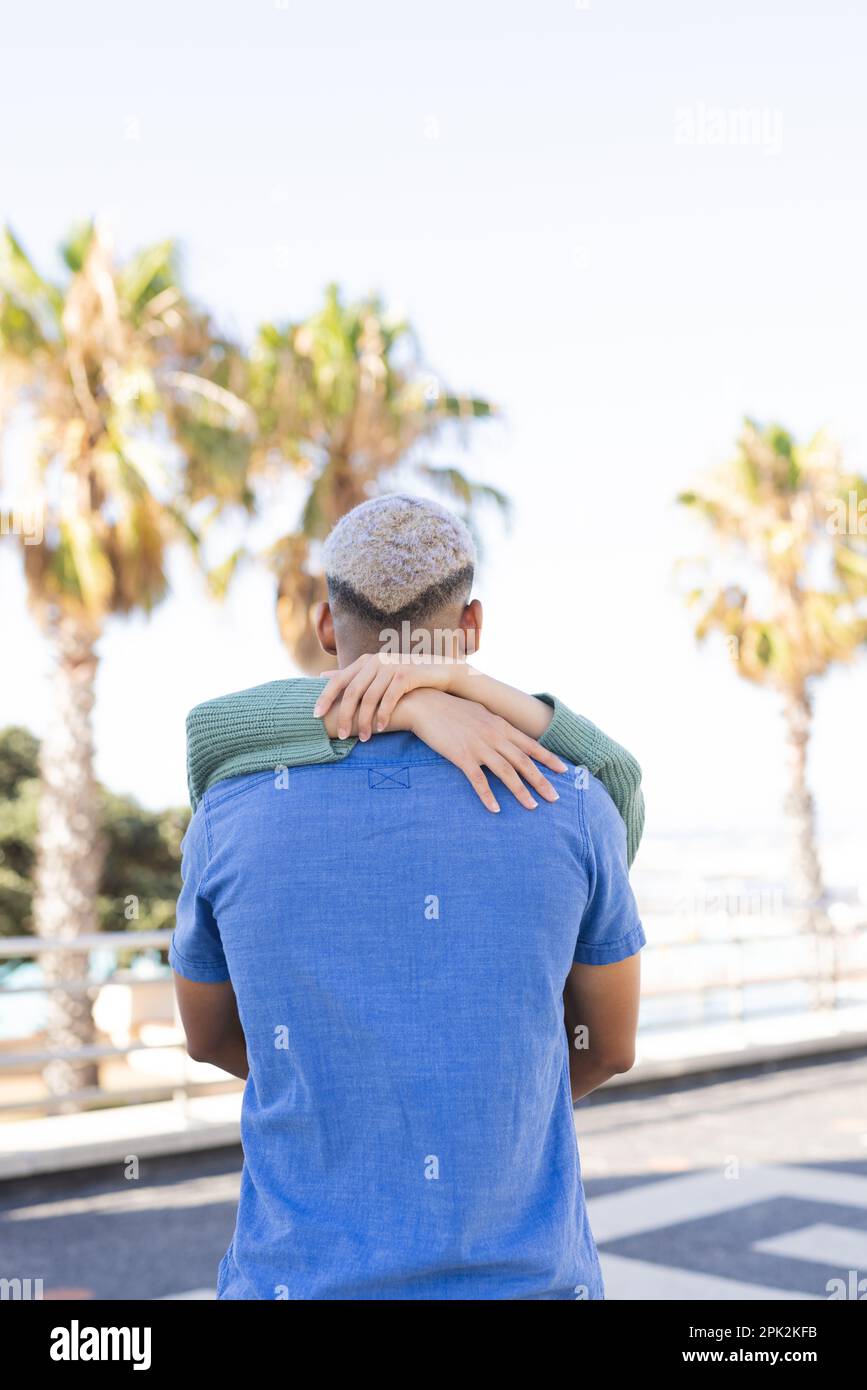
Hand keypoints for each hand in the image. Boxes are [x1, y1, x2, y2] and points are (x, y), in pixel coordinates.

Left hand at [313, 652, 471, 740]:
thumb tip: (322, 676)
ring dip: (365, 721)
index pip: (338, 680)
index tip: (315, 716)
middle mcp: (375, 660)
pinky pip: (389, 698)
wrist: (439, 673)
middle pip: (352, 691)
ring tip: (364, 738)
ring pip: (370, 698)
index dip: (325, 697)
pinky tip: (381, 729)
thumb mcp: (377, 675)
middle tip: (342, 736)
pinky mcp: (406, 674)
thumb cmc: (404, 678)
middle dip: (345, 716)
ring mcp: (391, 665)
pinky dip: (384, 715)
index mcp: (365, 661)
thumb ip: (352, 676)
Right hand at [400, 689, 566, 812]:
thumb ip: (497, 726)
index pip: (531, 745)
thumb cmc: (452, 709)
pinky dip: (488, 795)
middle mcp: (494, 736)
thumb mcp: (481, 713)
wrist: (426, 705)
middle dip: (541, 781)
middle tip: (555, 798)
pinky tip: (496, 809)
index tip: (564, 771)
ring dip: (521, 791)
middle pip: (524, 762)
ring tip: (532, 807)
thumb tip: (508, 734)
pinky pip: (478, 780)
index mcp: (501, 726)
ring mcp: (479, 747)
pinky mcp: (461, 756)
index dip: (549, 759)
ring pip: (506, 772)